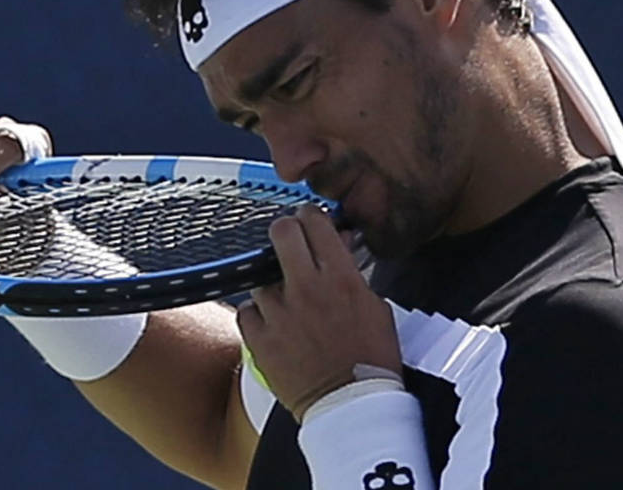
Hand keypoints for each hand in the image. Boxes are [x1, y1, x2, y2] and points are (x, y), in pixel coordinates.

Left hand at [236, 205, 401, 421]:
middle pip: (280, 232)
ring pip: (260, 274)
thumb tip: (339, 241)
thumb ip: (352, 271)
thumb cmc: (370, 359)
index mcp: (339, 277)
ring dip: (272, 283)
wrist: (350, 406)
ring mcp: (278, 313)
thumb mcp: (375, 307)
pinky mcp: (259, 338)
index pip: (314, 222)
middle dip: (285, 232)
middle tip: (290, 245)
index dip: (309, 217)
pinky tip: (273, 324)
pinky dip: (257, 315)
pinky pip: (247, 310)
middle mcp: (306, 288)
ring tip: (287, 301)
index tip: (308, 222)